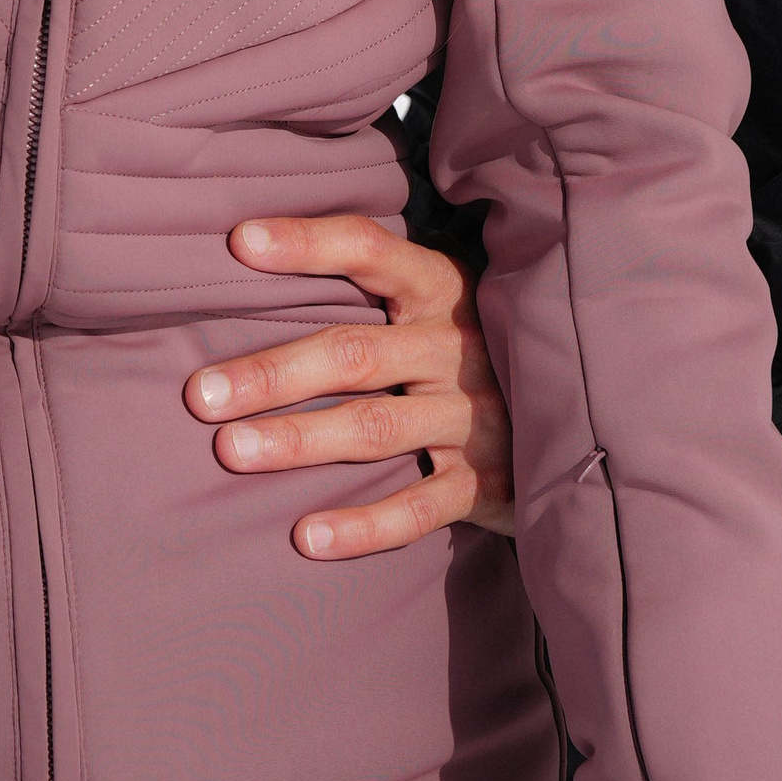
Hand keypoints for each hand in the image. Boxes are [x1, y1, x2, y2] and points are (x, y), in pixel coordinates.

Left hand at [184, 217, 514, 555]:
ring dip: (300, 441)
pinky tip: (304, 537)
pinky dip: (362, 526)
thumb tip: (252, 256)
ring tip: (230, 451)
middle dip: (274, 372)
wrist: (581, 410)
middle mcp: (457, 348)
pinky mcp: (486, 484)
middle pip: (355, 354)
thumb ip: (373, 290)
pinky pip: (420, 509)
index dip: (306, 243)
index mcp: (441, 288)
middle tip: (200, 394)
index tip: (238, 243)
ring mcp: (473, 417)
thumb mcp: (438, 301)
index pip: (370, 250)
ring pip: (377, 430)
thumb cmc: (471, 347)